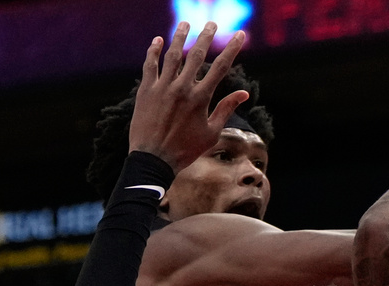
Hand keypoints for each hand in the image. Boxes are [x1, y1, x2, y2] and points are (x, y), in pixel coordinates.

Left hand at [128, 21, 248, 172]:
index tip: (240, 35)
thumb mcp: (212, 132)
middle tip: (212, 24)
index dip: (232, 49)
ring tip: (186, 24)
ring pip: (173, 55)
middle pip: (197, 55)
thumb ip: (226, 109)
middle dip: (206, 37)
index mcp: (201, 98)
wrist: (154, 159)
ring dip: (180, 37)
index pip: (221, 67)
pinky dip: (154, 51)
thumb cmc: (186, 149)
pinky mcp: (146, 90)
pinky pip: (150, 65)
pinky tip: (158, 40)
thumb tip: (243, 93)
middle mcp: (182, 88)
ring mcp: (162, 87)